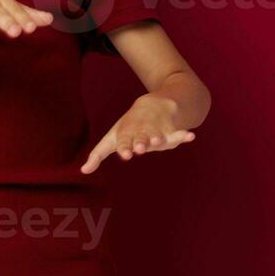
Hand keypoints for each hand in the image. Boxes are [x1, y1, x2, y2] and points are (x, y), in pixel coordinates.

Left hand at [81, 92, 196, 172]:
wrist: (153, 105)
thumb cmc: (128, 127)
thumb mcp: (112, 138)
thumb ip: (98, 155)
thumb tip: (83, 171)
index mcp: (126, 134)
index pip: (124, 141)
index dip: (124, 147)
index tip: (125, 153)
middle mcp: (142, 132)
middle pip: (141, 138)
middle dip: (140, 142)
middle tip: (139, 148)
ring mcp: (157, 130)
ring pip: (158, 136)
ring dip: (158, 138)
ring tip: (158, 140)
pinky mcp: (171, 131)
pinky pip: (178, 134)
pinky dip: (184, 135)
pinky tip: (191, 136)